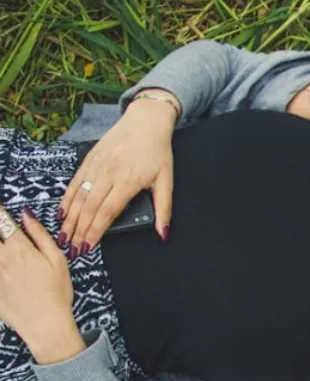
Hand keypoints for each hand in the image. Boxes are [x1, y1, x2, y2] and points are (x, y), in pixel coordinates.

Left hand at [0, 206, 84, 363]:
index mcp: (19, 248)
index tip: (1, 214)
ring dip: (0, 252)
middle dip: (0, 235)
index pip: (3, 221)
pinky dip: (0, 269)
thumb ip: (40, 235)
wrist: (45, 325)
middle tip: (5, 237)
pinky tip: (6, 274)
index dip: (1, 215)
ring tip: (12, 261)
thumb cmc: (57, 294)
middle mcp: (2, 257)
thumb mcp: (58, 261)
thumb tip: (26, 215)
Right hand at [60, 92, 177, 252]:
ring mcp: (96, 165)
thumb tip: (164, 234)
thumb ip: (164, 209)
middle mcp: (109, 173)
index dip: (96, 231)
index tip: (88, 247)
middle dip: (79, 230)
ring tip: (63, 236)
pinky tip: (62, 213)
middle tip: (71, 248)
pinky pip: (75, 182)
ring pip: (79, 196)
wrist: (146, 121)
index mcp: (128, 181)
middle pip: (89, 207)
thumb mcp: (166, 181)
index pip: (108, 212)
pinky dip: (67, 199)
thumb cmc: (158, 152)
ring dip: (69, 218)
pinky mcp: (89, 158)